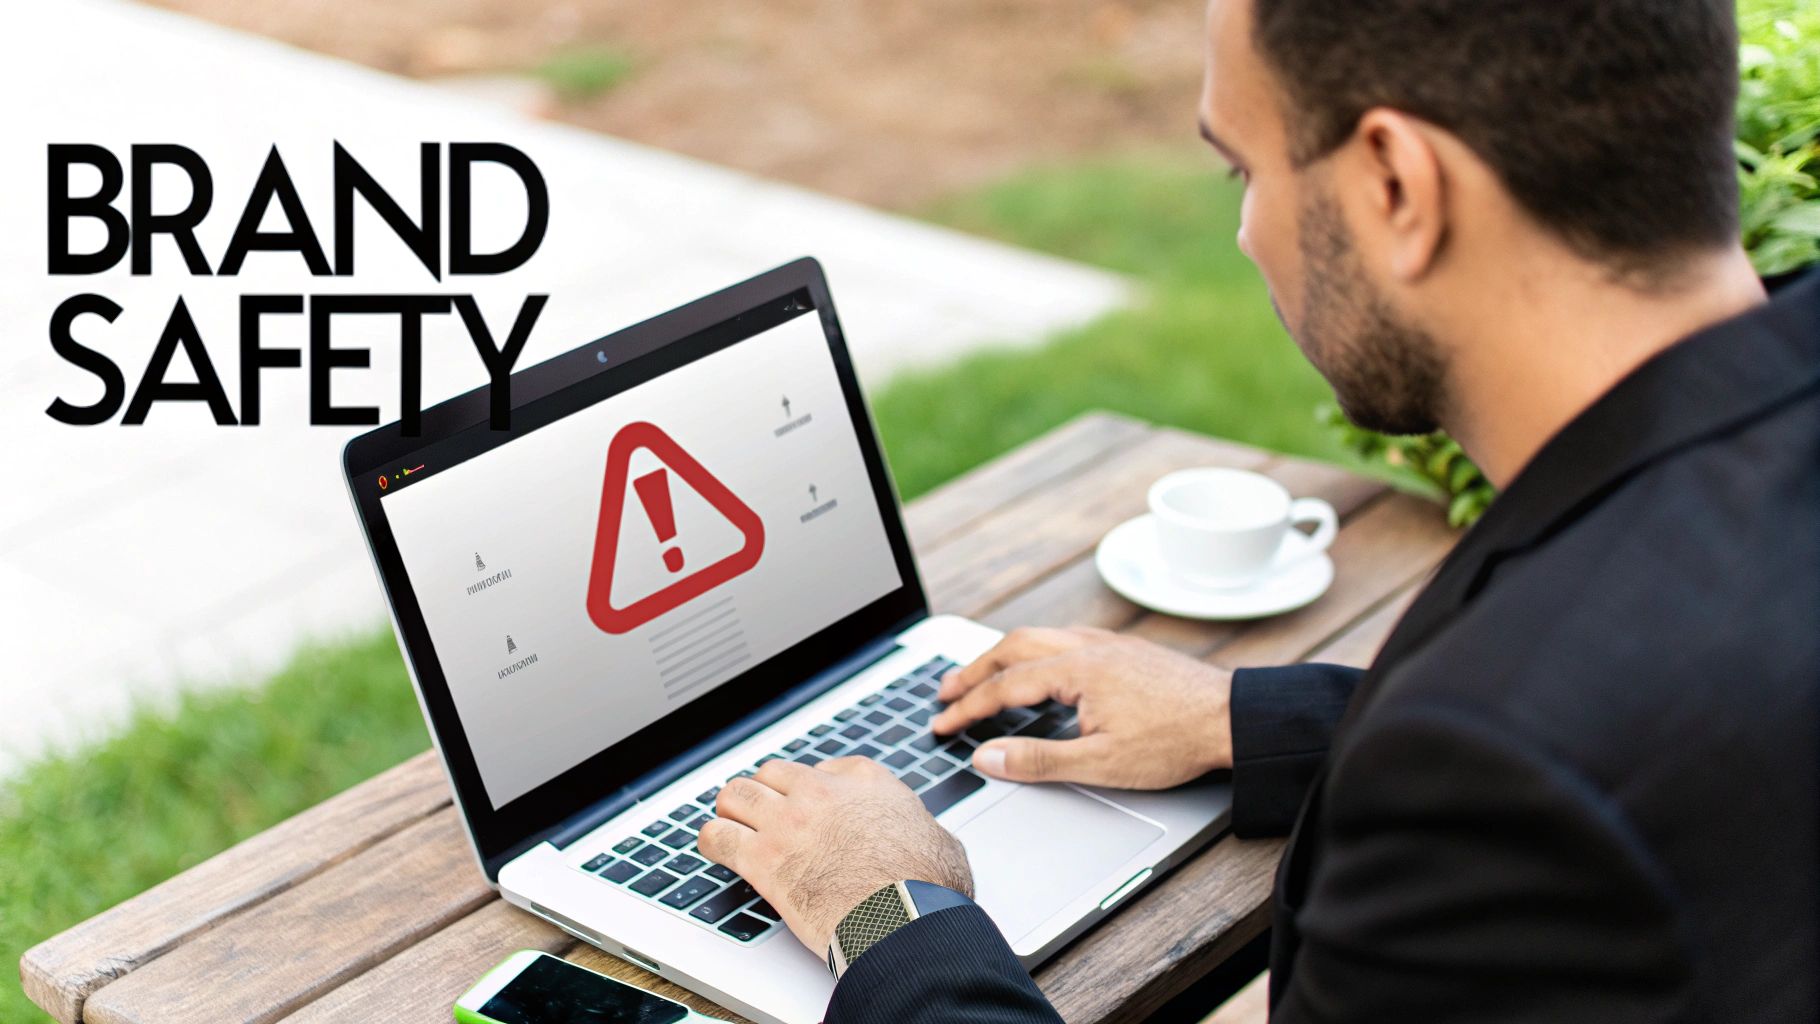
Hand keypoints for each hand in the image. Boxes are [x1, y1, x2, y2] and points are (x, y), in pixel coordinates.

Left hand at [698, 757, 972, 955]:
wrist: (902, 917)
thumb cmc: (925, 887)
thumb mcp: (940, 842)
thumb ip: (923, 830)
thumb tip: (933, 843)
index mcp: (865, 782)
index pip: (821, 768)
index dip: (808, 786)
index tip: (805, 801)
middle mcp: (821, 793)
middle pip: (770, 773)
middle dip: (763, 792)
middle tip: (760, 812)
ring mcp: (787, 822)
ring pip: (735, 794)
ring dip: (732, 810)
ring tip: (732, 825)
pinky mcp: (763, 858)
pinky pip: (717, 837)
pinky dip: (712, 842)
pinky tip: (716, 848)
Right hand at [933, 626, 1232, 788]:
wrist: (1232, 719)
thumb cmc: (1176, 740)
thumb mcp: (1101, 763)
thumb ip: (1038, 760)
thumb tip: (988, 757)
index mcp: (1076, 670)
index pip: (1004, 686)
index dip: (967, 707)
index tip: (941, 724)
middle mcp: (1088, 646)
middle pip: (1012, 646)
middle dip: (973, 670)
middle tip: (945, 692)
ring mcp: (1107, 644)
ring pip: (1038, 636)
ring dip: (1002, 655)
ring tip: (980, 676)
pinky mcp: (1123, 650)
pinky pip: (1063, 638)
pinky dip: (1033, 650)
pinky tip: (1038, 667)